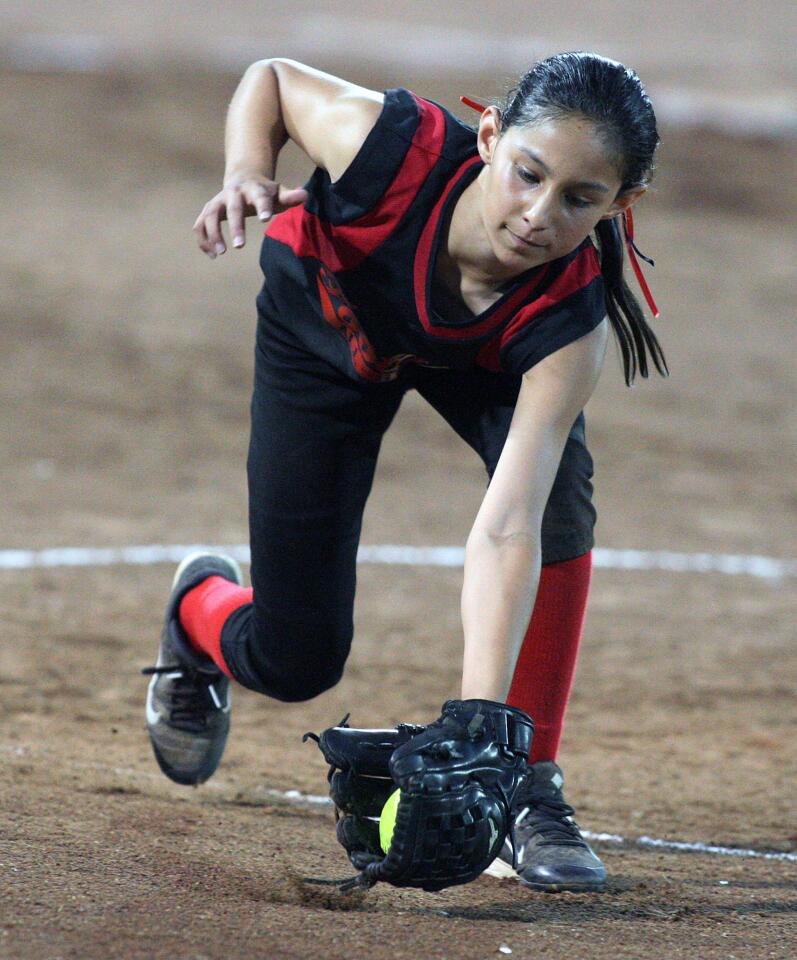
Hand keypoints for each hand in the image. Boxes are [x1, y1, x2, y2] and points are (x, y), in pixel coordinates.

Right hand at [192, 175, 307, 258]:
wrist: (243, 178)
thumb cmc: (265, 192)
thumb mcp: (278, 192)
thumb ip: (290, 196)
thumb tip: (305, 195)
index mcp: (253, 189)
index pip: (259, 197)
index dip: (262, 206)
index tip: (266, 219)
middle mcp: (232, 193)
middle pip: (232, 209)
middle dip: (235, 226)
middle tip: (240, 246)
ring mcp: (217, 201)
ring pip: (209, 216)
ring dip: (213, 234)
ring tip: (221, 254)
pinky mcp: (208, 210)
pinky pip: (200, 225)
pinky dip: (203, 240)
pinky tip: (212, 255)